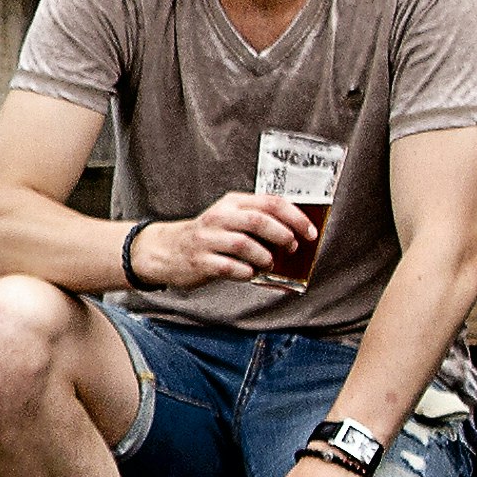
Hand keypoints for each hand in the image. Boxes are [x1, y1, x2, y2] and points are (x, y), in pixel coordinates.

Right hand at [143, 194, 308, 288]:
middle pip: (259, 221)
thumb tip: (296, 234)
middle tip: (291, 248)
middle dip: (283, 236)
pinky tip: (249, 273)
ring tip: (268, 264)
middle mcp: (219, 218)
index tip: (309, 233)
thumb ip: (257, 221)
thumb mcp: (230, 219)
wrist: (167, 250)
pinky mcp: (201, 261)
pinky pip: (230, 268)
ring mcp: (208, 240)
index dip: (296, 218)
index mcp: (232, 203)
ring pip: (245, 245)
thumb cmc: (208, 237)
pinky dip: (246, 273)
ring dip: (265, 258)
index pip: (271, 203)